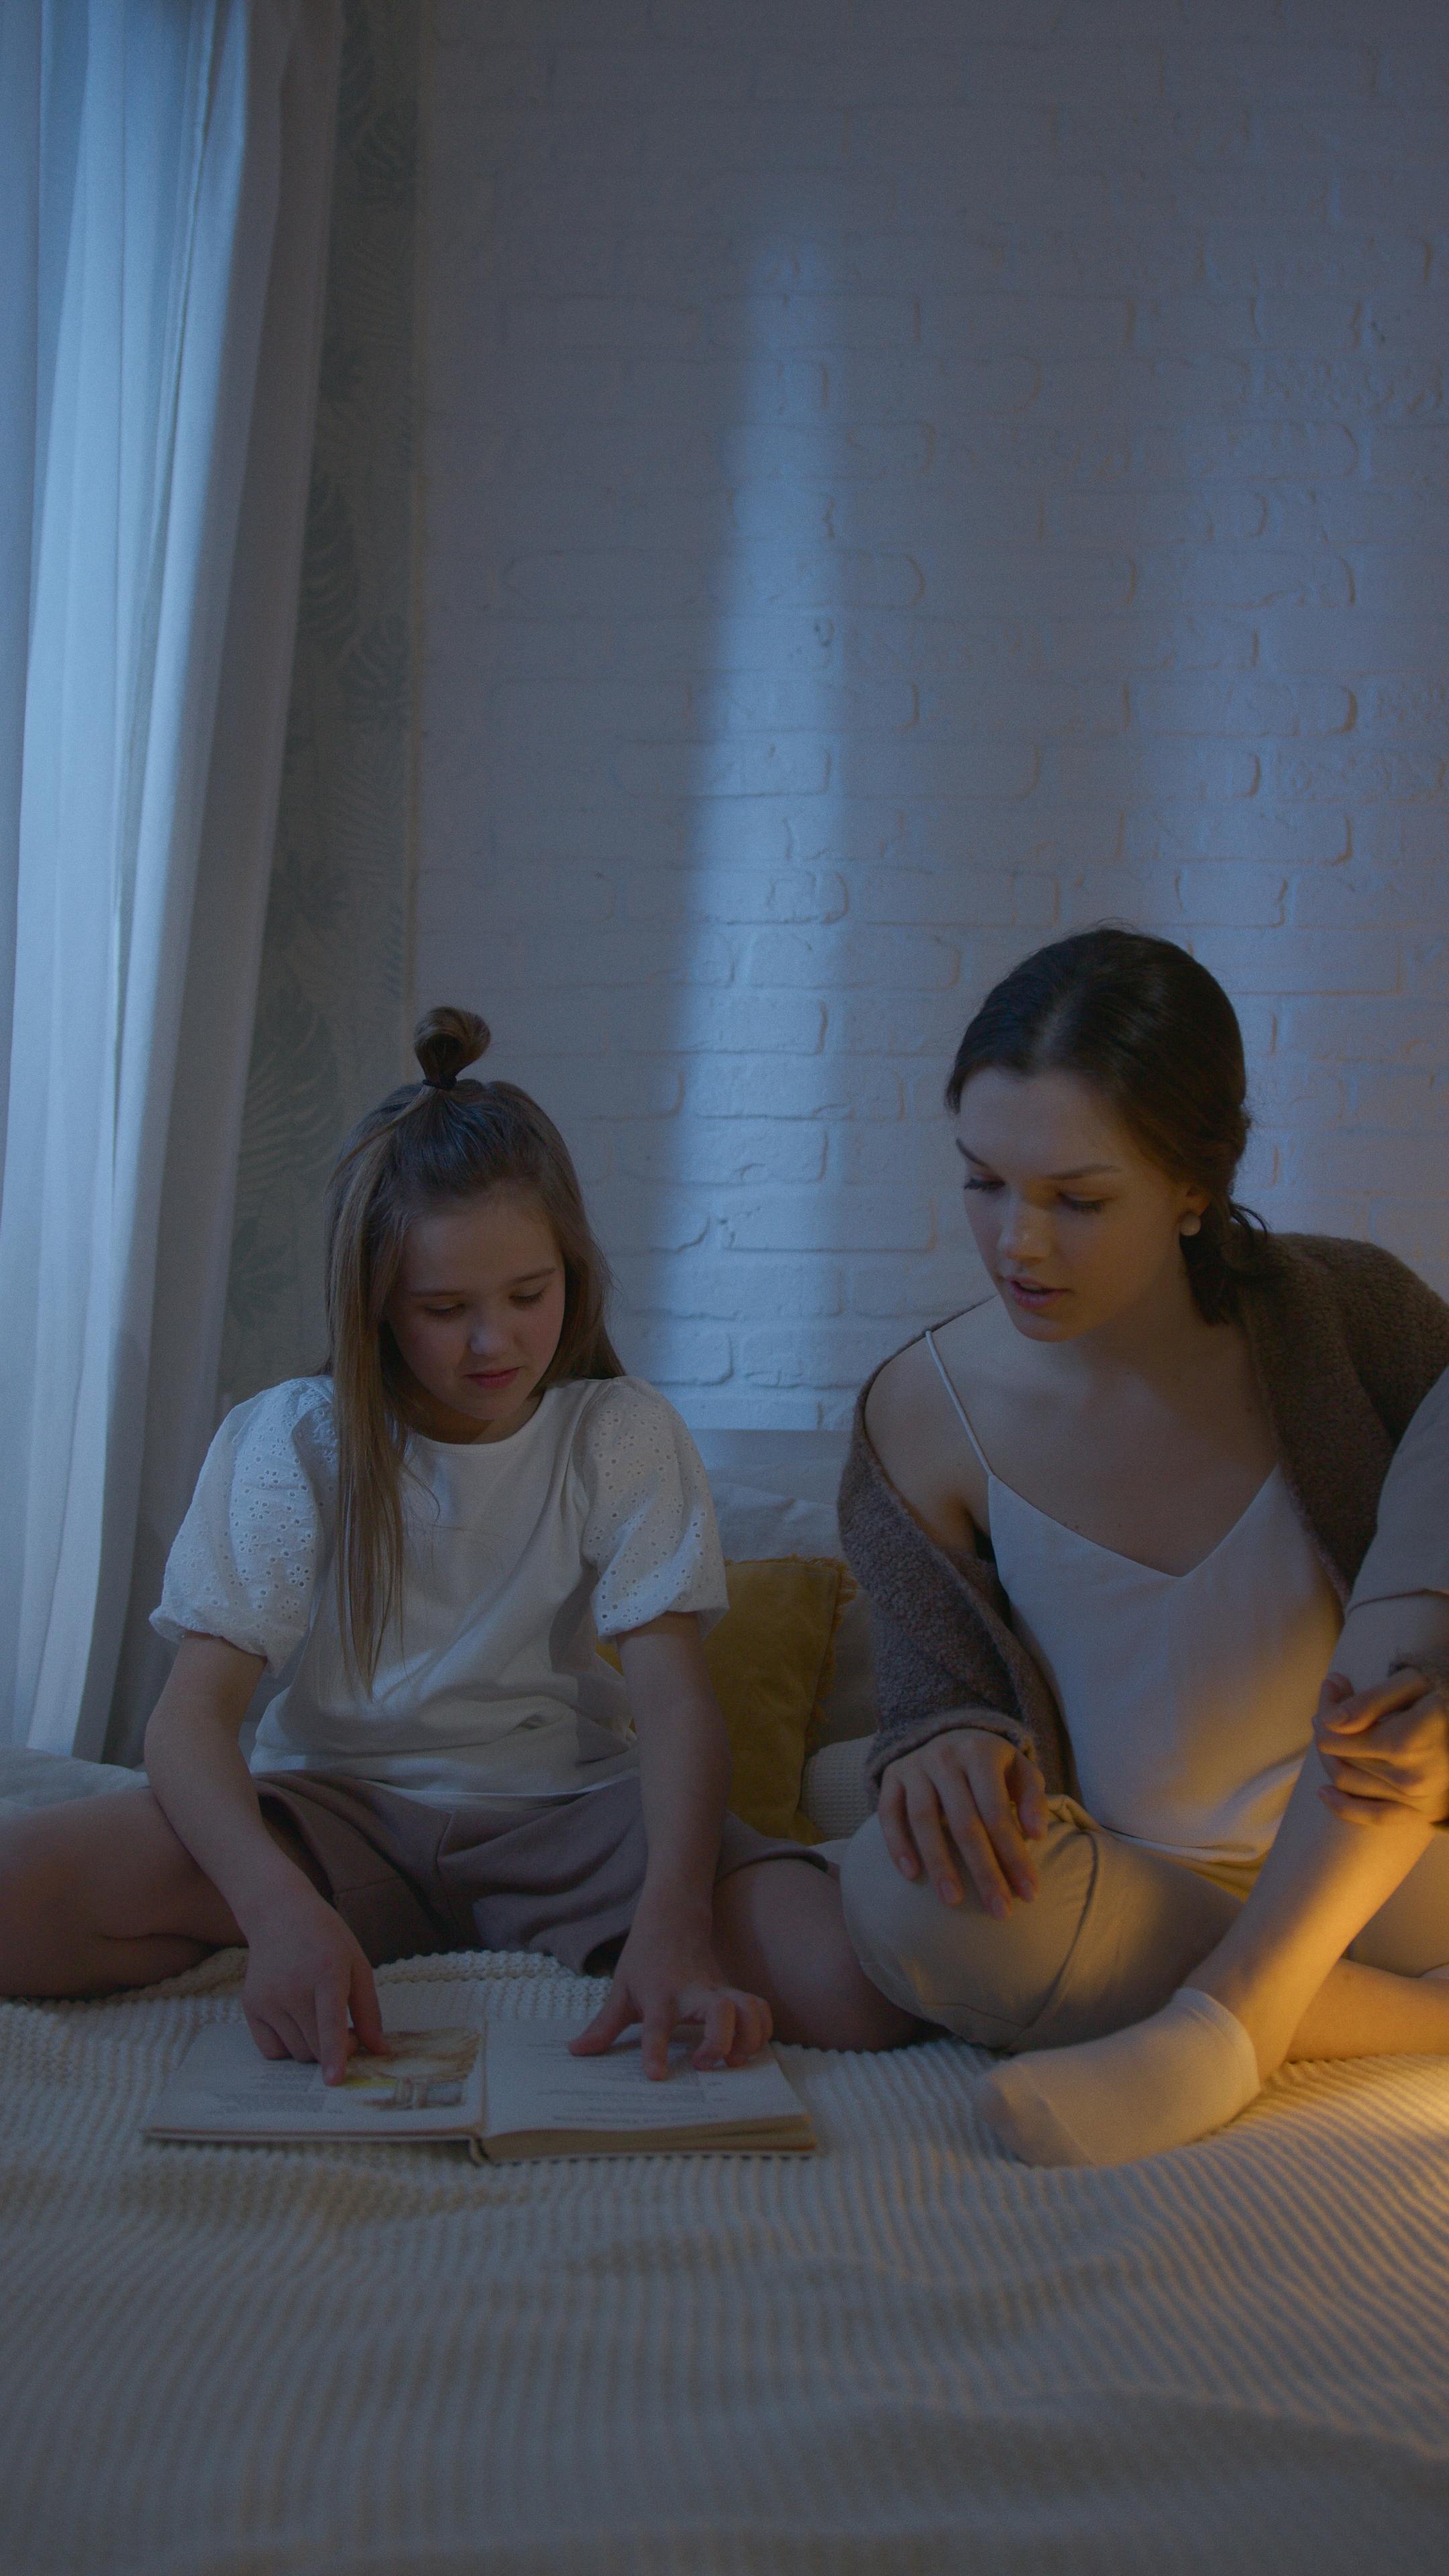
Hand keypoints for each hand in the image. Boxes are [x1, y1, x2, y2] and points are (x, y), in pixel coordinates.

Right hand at [239, 1885, 387, 2084]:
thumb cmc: (326, 1939)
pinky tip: (295, 2022)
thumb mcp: (358, 1965)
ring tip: (318, 2019)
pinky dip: (288, 2047)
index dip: (334, 2053)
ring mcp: (267, 1998)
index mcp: (327, 1973)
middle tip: (346, 2032)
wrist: (279, 1914)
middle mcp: (293, 1988)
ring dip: (313, 2049)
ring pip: (296, 2052)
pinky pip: (271, 2050)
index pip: (330, 2022)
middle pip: (315, 2047)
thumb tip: (380, 2050)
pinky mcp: (251, 2007)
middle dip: (335, 2051)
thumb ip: (369, 2010)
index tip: (334, 2080)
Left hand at [569, 1903, 772, 2080]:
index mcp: (659, 1995)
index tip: (657, 2076)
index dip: (656, 2051)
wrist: (673, 1919)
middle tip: (704, 2063)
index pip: (656, 2025)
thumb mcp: (619, 1990)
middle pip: (719, 2012)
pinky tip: (749, 2047)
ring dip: (749, 2037)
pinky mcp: (735, 1991)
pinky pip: (760, 2008)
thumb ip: (601, 2026)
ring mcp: (719, 1989)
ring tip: (735, 2061)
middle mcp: (693, 1992)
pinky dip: (762, 2029)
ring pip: (749, 2008)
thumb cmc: (644, 1958)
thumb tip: (575, 2053)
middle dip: (719, 2041)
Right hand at [879, 1726, 1048, 1913]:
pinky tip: (911, 1875)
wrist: (949, 1734)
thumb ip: (1033, 1799)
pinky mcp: (891, 1777)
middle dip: (984, 1871)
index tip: (1029, 1894)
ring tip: (952, 1900)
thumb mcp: (1020, 1771)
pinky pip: (889, 1814)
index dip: (1014, 1855)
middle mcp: (945, 1756)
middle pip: (964, 1822)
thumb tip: (1037, 1835)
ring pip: (923, 1819)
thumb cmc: (992, 1766)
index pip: (998, 1812)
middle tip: (999, 1911)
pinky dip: (898, 1844)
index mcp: (981, 1753)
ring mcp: (915, 1766)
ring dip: (939, 1863)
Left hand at [1314, 1667, 1448, 1828]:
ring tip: (1332, 1732)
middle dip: (1327, 1728)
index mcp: (1406, 1743)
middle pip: (1341, 1757)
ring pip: (1349, 1782)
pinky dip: (1344, 1807)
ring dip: (1331, 1757)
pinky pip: (1374, 1816)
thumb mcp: (1412, 1683)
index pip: (1339, 1736)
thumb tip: (1328, 1721)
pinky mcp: (1421, 1812)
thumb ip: (1369, 1703)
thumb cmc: (1447, 1694)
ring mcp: (1415, 1798)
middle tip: (1331, 1703)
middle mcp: (1409, 1777)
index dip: (1326, 1711)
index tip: (1331, 1688)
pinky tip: (1324, 1792)